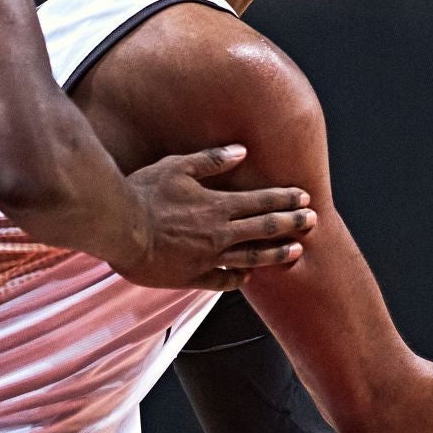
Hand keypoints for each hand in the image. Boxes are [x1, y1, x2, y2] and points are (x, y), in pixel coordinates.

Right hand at [112, 145, 316, 290]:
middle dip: (292, 224)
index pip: (261, 202)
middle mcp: (218, 233)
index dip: (284, 199)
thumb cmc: (144, 193)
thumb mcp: (177, 167)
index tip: (304, 198)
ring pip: (251, 258)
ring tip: (296, 251)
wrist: (119, 227)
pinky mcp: (192, 277)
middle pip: (264, 230)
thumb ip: (211, 161)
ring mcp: (207, 258)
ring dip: (276, 254)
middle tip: (313, 221)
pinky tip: (247, 277)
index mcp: (217, 205)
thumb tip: (241, 151)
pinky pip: (222, 281)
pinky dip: (238, 278)